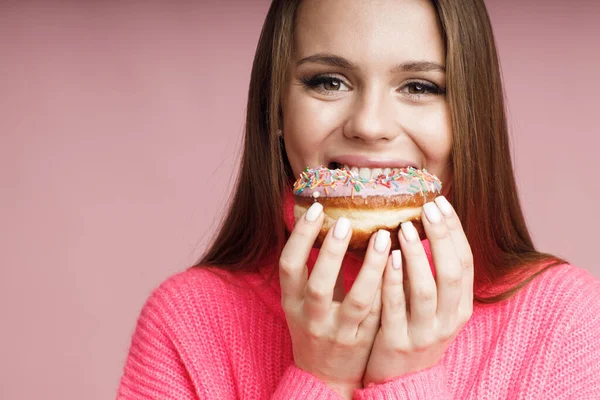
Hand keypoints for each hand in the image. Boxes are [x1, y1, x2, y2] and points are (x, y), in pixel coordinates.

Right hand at [279, 202, 390, 396]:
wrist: (324, 377)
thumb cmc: (315, 326)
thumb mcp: (303, 300)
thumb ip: (315, 268)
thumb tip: (328, 220)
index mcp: (291, 302)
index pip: (288, 265)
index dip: (301, 236)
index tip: (316, 209)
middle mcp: (311, 318)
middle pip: (319, 284)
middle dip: (332, 251)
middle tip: (347, 220)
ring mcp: (339, 332)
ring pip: (358, 300)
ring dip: (371, 267)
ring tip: (383, 237)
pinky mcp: (363, 342)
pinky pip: (379, 313)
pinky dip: (388, 288)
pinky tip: (400, 264)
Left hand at [363, 196, 473, 385]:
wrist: (400, 379)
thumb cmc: (413, 329)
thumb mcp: (432, 304)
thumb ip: (430, 271)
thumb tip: (421, 222)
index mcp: (460, 306)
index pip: (466, 262)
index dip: (454, 230)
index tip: (440, 202)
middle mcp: (448, 319)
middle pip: (452, 272)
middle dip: (441, 237)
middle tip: (427, 208)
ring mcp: (424, 332)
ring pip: (426, 289)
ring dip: (418, 255)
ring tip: (406, 227)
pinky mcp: (397, 342)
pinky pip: (396, 307)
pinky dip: (394, 280)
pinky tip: (389, 257)